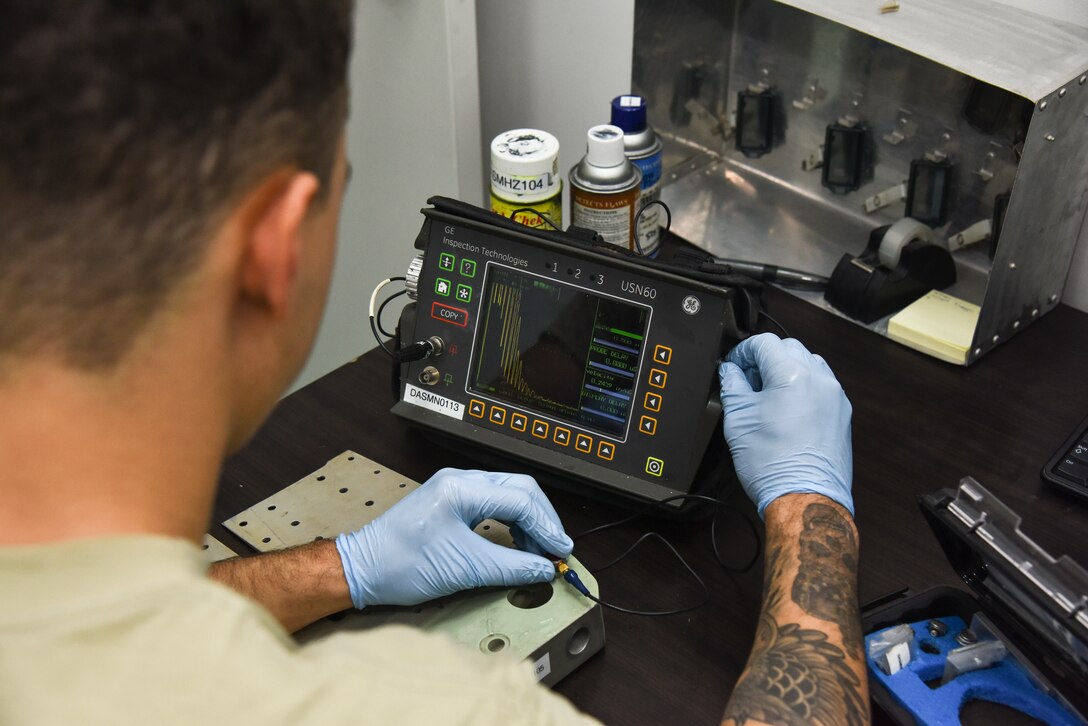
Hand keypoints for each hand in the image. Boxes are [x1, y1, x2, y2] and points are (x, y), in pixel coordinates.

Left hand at [335, 468, 573, 607]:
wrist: (363, 569)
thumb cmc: (399, 563)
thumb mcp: (463, 568)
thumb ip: (510, 566)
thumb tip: (542, 568)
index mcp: (461, 488)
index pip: (521, 500)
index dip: (546, 527)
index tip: (559, 552)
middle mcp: (459, 480)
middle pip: (520, 488)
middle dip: (542, 519)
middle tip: (555, 549)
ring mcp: (454, 489)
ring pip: (508, 494)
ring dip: (528, 520)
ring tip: (537, 550)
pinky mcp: (450, 502)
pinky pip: (493, 503)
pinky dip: (511, 521)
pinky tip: (516, 542)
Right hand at [718, 333, 853, 517]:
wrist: (804, 497)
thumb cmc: (773, 464)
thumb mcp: (738, 418)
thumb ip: (732, 385)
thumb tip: (729, 372)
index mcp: (792, 374)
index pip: (764, 343)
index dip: (742, 351)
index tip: (733, 365)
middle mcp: (819, 380)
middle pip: (789, 349)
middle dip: (765, 359)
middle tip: (747, 380)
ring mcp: (834, 397)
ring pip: (808, 365)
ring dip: (787, 371)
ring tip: (768, 396)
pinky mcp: (841, 414)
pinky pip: (821, 387)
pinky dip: (803, 389)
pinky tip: (786, 411)